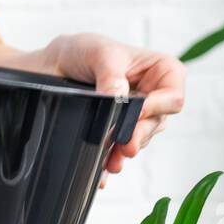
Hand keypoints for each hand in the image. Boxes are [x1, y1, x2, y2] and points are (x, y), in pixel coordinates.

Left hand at [19, 34, 185, 175]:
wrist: (50, 70)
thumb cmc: (82, 52)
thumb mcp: (99, 53)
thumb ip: (111, 74)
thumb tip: (119, 97)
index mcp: (159, 71)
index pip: (173, 94)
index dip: (159, 106)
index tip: (138, 112)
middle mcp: (151, 96)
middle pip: (157, 123)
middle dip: (140, 135)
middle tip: (126, 146)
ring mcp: (134, 117)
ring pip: (139, 140)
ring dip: (124, 152)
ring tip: (112, 162)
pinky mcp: (115, 133)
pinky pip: (117, 153)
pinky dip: (109, 163)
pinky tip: (101, 172)